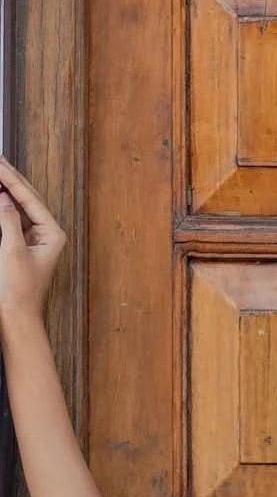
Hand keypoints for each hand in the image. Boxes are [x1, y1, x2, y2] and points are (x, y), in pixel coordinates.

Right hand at [0, 157, 68, 323]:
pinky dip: (1, 206)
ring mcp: (34, 239)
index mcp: (52, 234)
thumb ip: (9, 221)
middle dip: (9, 178)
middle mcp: (46, 234)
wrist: (15, 318)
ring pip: (18, 205)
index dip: (10, 179)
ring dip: (5, 188)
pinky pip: (10, 218)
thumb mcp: (12, 251)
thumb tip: (3, 197)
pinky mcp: (20, 245)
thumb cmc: (18, 292)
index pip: (29, 198)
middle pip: (26, 198)